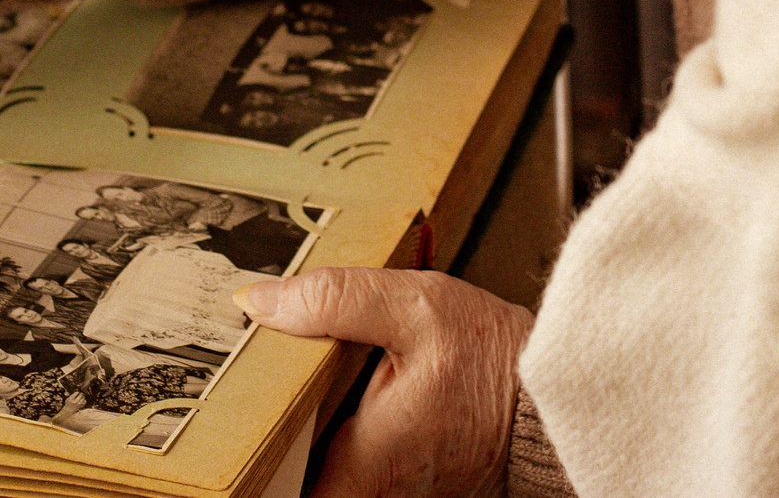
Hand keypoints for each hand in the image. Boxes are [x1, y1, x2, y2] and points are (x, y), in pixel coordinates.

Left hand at [238, 268, 530, 497]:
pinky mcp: (400, 478)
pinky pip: (346, 455)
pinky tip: (336, 380)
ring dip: (302, 418)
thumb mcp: (417, 308)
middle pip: (287, 468)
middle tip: (251, 371)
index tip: (221, 413)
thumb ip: (334, 300)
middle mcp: (369, 492)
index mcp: (358, 466)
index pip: (271, 483)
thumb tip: (261, 300)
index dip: (244, 454)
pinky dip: (333, 419)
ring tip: (290, 366)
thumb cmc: (499, 365)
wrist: (556, 396)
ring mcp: (385, 490)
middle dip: (269, 423)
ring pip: (315, 460)